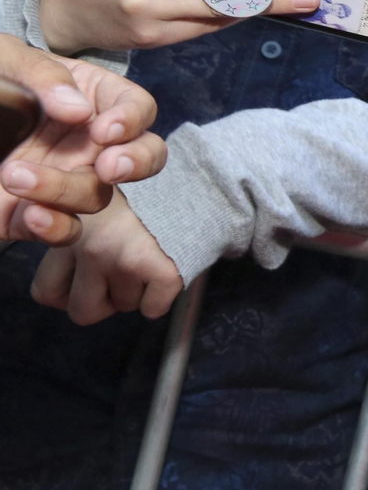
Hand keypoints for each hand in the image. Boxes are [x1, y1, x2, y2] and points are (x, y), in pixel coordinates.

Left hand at [0, 37, 165, 244]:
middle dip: (137, 164)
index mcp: (90, 98)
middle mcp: (87, 141)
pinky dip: (57, 228)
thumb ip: (44, 74)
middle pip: (142, 157)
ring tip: (13, 174)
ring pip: (98, 196)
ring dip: (65, 190)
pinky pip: (65, 230)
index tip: (105, 130)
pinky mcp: (34, 212)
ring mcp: (65, 178)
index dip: (132, 120)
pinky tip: (32, 215)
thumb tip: (79, 110)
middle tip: (108, 167)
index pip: (137, 107)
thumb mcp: (7, 59)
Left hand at [31, 188, 182, 323]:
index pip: (46, 292)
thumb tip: (60, 282)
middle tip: (120, 273)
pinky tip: (165, 267)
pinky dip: (161, 297)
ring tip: (147, 257)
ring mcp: (123, 258)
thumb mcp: (90, 201)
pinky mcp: (160, 269)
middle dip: (103, 301)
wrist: (198, 178)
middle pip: (82, 311)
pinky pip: (152, 308)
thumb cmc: (143, 192)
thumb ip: (69, 231)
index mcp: (66, 228)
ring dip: (135, 292)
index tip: (88, 277)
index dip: (71, 292)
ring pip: (122, 307)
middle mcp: (89, 244)